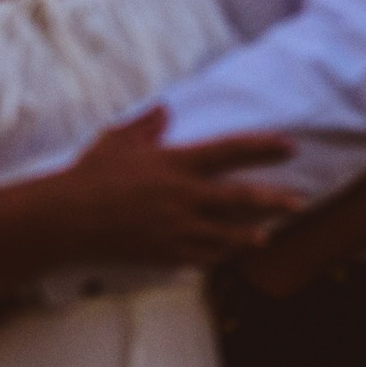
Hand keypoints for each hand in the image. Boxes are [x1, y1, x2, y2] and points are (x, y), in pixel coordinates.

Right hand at [46, 107, 299, 267]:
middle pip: (241, 200)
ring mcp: (176, 229)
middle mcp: (183, 197)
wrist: (66, 219)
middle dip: (274, 201)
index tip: (289, 146)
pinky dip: (220, 255)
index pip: (230, 151)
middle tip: (299, 203)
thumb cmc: (89, 174)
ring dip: (251, 234)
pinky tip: (229, 255)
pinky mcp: (165, 253)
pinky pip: (203, 257)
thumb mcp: (118, 140)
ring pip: (227, 235)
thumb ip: (146, 124)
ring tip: (269, 235)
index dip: (263, 148)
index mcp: (175, 163)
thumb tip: (164, 109)